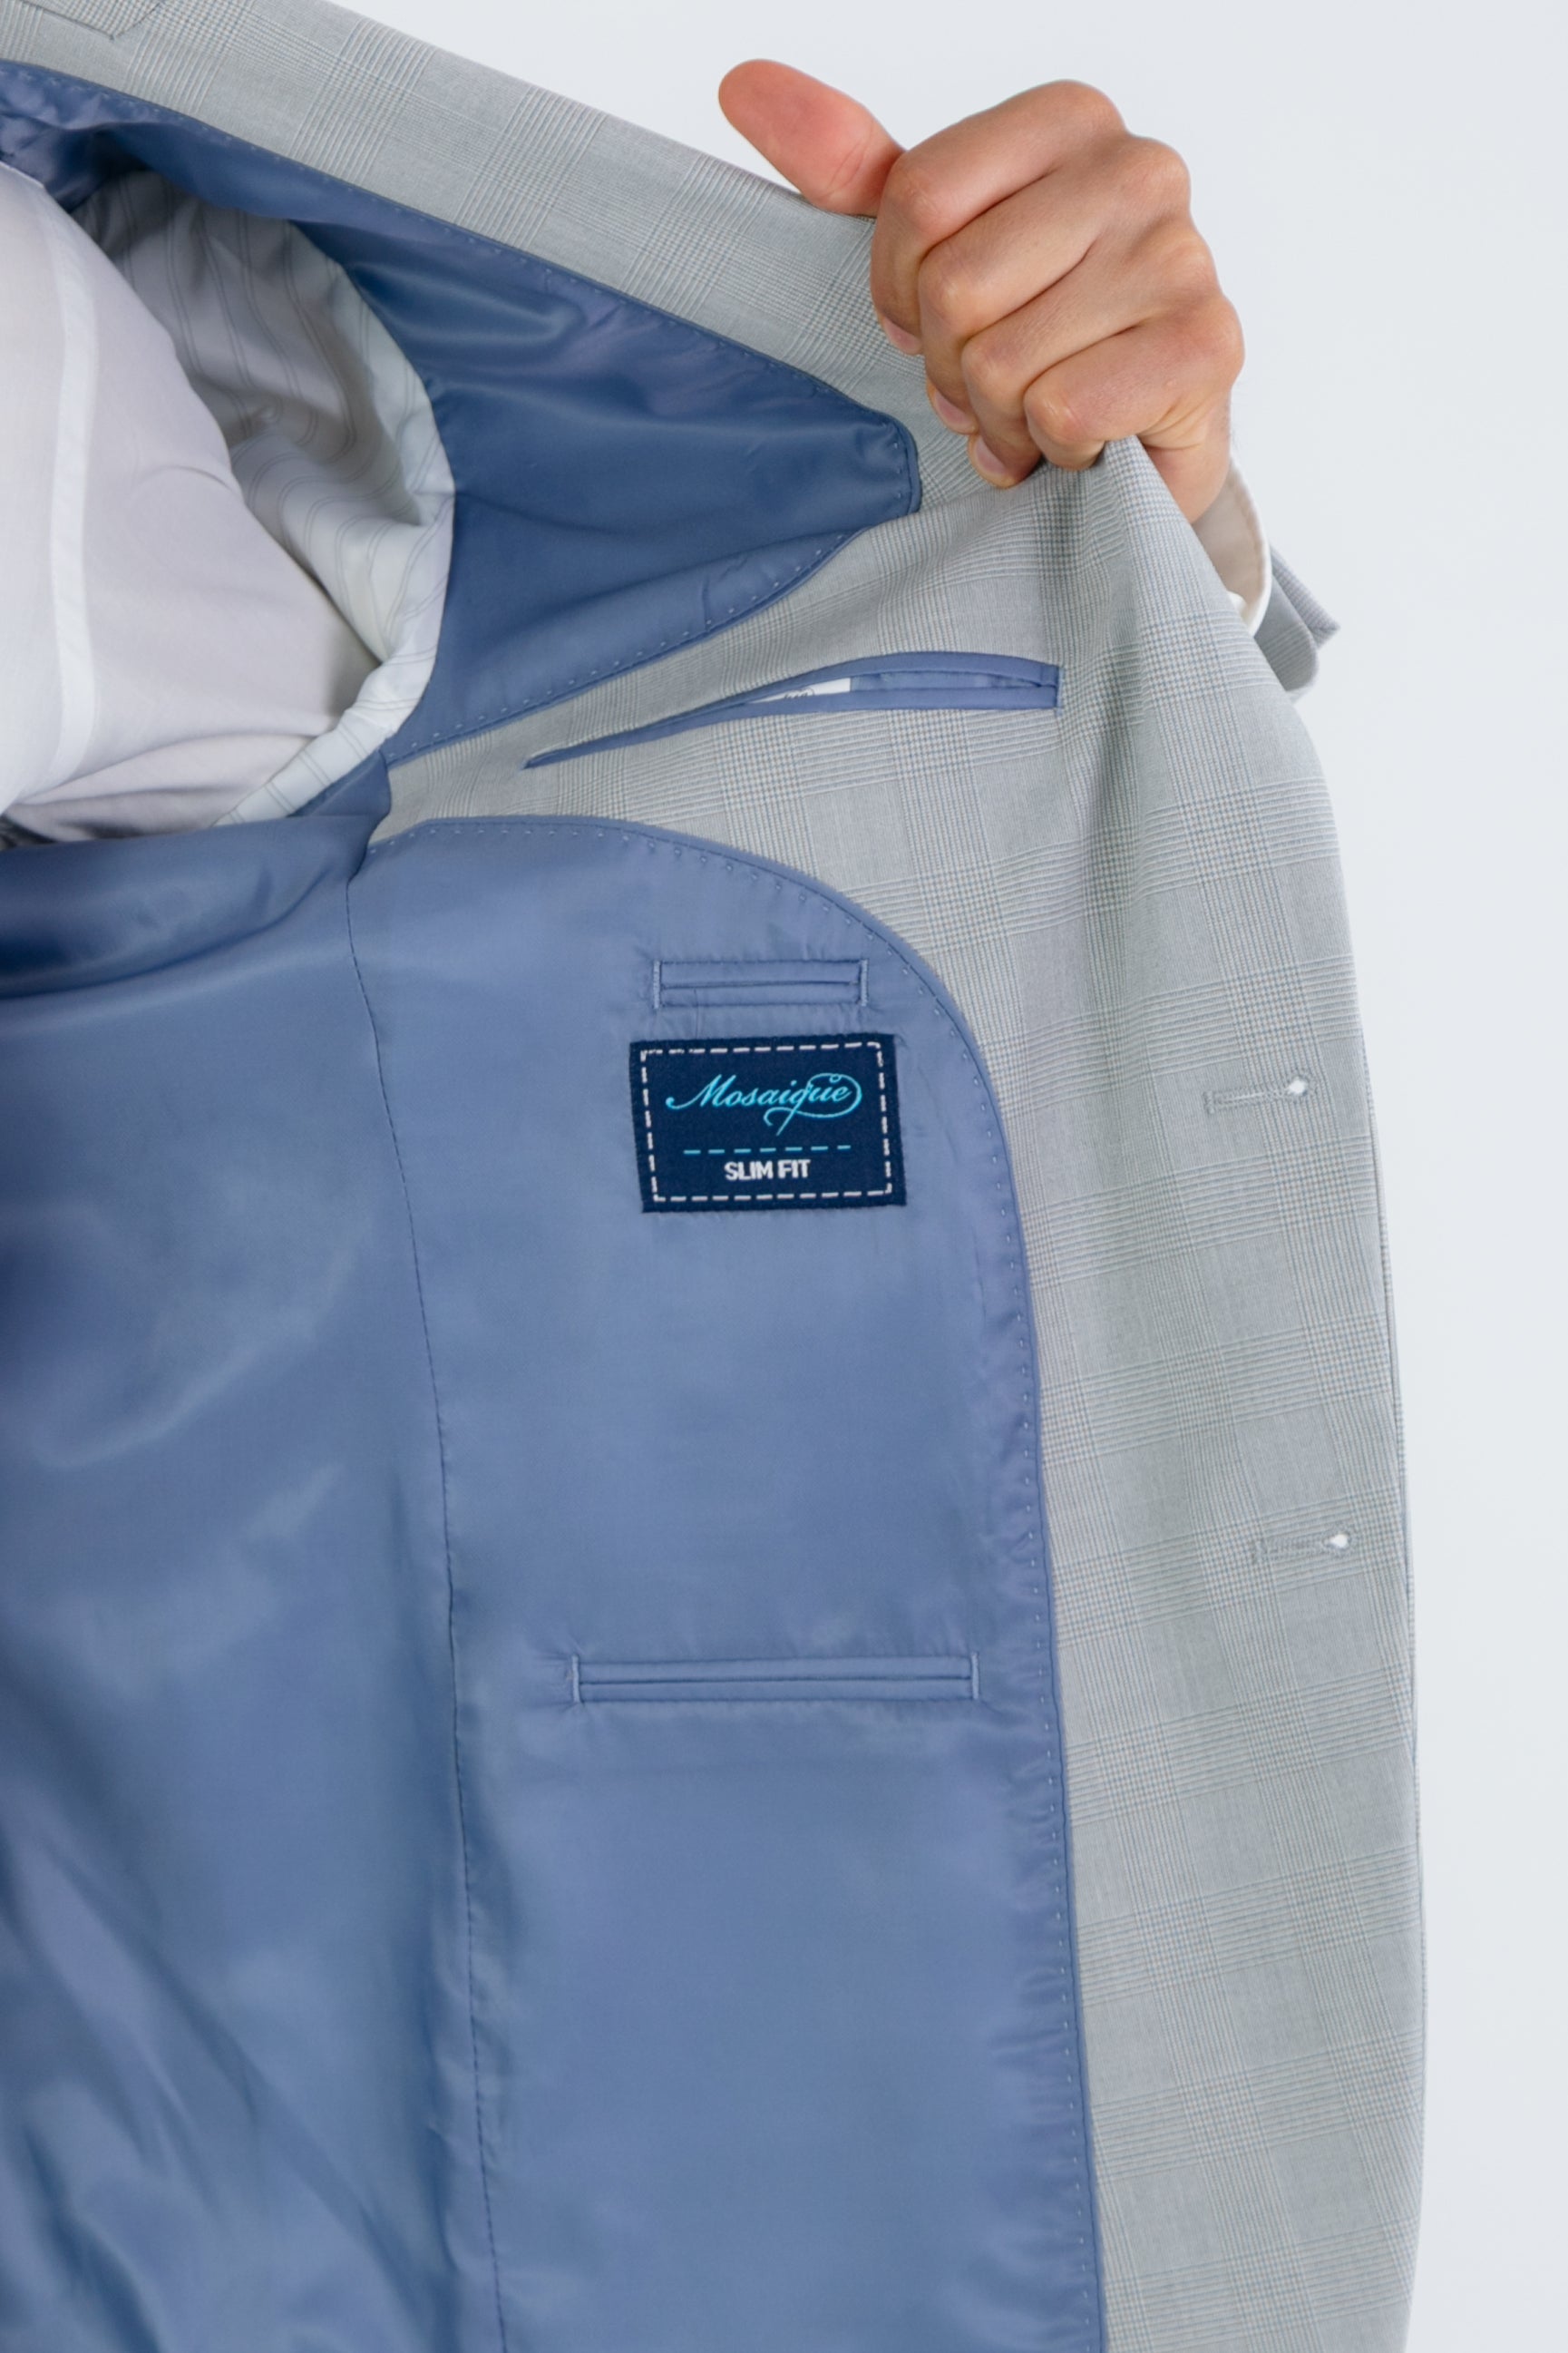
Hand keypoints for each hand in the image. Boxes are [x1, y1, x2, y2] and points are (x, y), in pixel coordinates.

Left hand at [719, 64, 1241, 522]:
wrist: (1134, 449)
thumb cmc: (1036, 337)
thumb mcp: (933, 246)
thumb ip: (850, 170)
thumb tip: (744, 84)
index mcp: (1068, 121)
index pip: (916, 197)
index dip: (898, 289)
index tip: (930, 322)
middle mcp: (1138, 169)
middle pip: (956, 287)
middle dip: (953, 367)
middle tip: (992, 384)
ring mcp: (1183, 255)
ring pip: (1005, 362)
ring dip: (1002, 420)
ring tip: (1037, 416)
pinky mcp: (1207, 348)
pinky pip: (1063, 410)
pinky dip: (1054, 449)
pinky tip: (1081, 442)